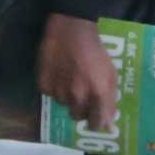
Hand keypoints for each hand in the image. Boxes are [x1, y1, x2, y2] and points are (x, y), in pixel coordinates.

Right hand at [38, 12, 119, 132]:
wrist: (72, 29)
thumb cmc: (96, 51)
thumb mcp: (111, 74)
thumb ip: (110, 101)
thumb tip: (109, 124)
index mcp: (98, 94)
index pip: (96, 124)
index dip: (96, 122)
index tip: (95, 118)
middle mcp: (78, 97)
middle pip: (77, 116)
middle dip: (81, 108)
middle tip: (82, 94)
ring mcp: (59, 92)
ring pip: (64, 104)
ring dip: (67, 96)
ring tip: (69, 77)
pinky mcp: (44, 85)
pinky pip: (50, 94)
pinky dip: (54, 87)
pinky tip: (58, 72)